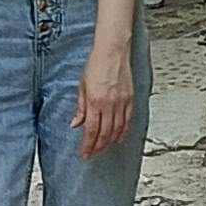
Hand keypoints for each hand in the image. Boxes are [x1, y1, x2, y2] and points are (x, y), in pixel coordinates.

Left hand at [74, 39, 134, 156]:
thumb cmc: (96, 63)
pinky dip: (123, 132)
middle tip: (92, 154)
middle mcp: (109, 105)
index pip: (90, 131)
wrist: (112, 50)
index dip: (87, 145)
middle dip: (97, 147)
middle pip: (104, 134)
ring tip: (103, 148)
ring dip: (109, 142)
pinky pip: (127, 121)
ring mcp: (121, 103)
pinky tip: (118, 138)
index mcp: (94, 101)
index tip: (84, 154)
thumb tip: (76, 123)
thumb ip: (80, 107)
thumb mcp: (82, 85)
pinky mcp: (130, 99)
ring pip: (116, 130)